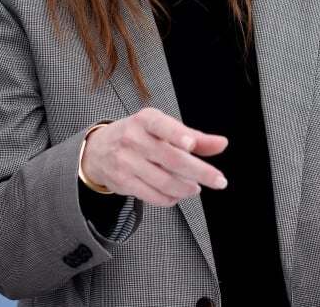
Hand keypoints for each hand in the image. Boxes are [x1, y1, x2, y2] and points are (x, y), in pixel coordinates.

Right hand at [79, 107, 227, 205]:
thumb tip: (221, 143)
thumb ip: (194, 136)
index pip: (162, 125)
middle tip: (218, 180)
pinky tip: (178, 195)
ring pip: (164, 181)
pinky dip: (170, 198)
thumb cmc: (137, 134)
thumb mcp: (162, 127)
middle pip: (171, 158)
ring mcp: (128, 162)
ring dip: (186, 188)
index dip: (177, 134)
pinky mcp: (124, 182)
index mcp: (146, 120)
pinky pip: (152, 195)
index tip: (191, 143)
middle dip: (199, 171)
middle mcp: (135, 139)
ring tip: (197, 188)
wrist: (98, 150)